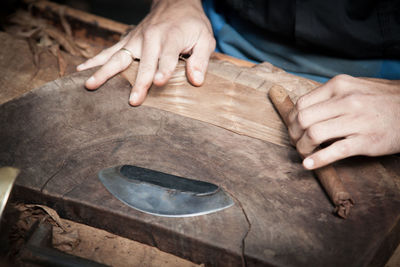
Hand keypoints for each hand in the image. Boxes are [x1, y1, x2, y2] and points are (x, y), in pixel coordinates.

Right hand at [76, 0, 214, 105]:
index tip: (159, 83)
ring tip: (90, 85)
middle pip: (143, 62)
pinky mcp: (128, 40)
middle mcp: (151, 37)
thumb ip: (201, 59)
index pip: (168, 56)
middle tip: (133, 101)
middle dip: (139, 82)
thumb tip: (196, 80)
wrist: (175, 2)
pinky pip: (109, 51)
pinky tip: (81, 70)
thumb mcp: (205, 38)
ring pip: (119, 56)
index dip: (164, 69)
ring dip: (105, 72)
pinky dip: (95, 60)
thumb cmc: (192, 24)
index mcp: (172, 37)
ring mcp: (136, 39)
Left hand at [288, 74, 399, 169]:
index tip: (294, 129)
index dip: (291, 119)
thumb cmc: (380, 100)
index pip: (301, 103)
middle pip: (303, 119)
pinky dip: (317, 160)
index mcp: (339, 86)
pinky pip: (335, 151)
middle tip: (297, 142)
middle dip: (294, 135)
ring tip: (304, 152)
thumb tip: (302, 113)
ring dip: (303, 147)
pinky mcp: (366, 140)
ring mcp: (357, 120)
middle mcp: (346, 100)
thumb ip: (329, 97)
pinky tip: (308, 165)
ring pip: (314, 134)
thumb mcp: (353, 88)